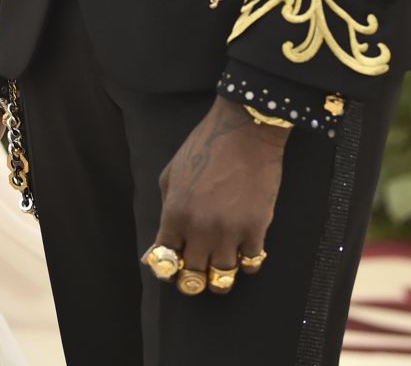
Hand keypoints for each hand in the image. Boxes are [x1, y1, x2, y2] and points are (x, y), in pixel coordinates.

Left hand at [145, 97, 286, 296]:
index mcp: (175, 214)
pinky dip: (247, 261)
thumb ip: (164, 212)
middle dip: (193, 277)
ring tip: (221, 260)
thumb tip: (154, 250)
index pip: (165, 261)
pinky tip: (244, 247)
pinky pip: (251, 264)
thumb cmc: (204, 147)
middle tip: (198, 267)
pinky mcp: (256, 230)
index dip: (168, 267)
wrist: (244, 131)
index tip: (174, 265)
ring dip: (219, 273)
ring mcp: (230, 232)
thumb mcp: (172, 174)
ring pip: (222, 278)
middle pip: (193, 277)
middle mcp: (200, 229)